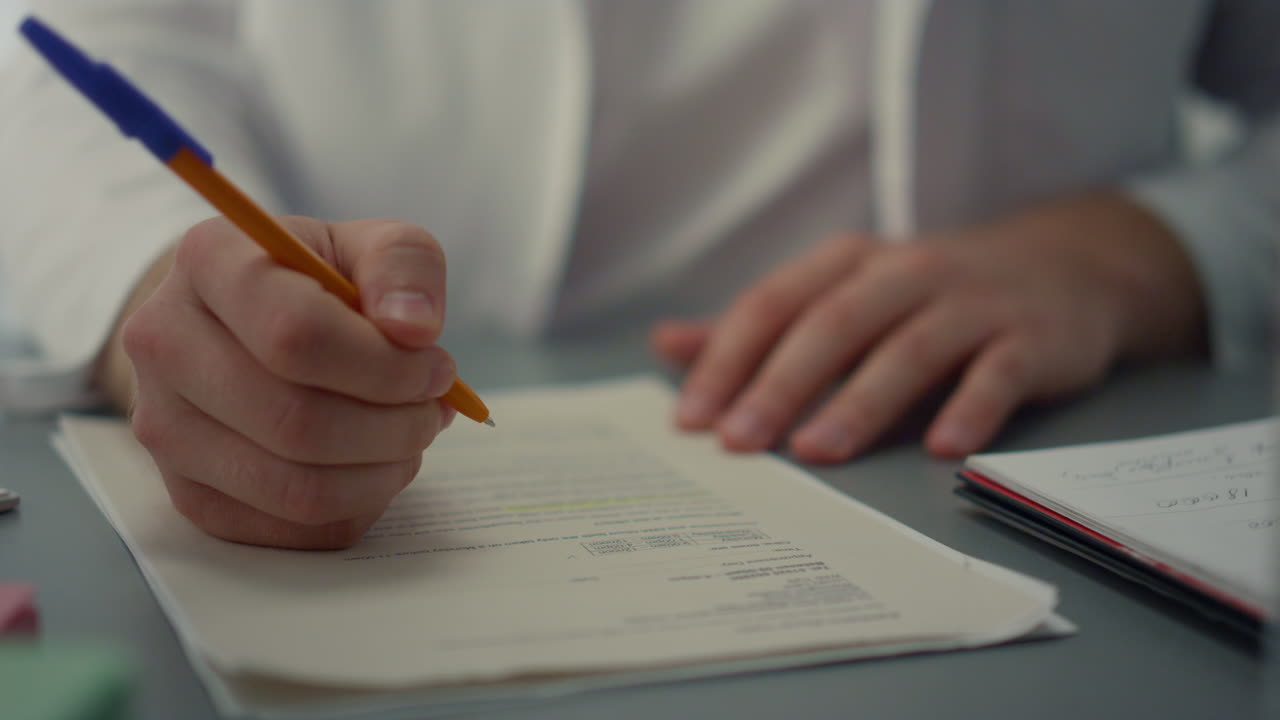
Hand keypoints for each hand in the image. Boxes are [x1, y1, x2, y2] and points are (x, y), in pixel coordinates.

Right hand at [112, 216, 454, 548]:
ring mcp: (164, 426)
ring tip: (409, 436)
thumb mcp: (369, 247)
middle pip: (296, 421)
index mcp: (208, 261)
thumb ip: (403, 266)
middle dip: (393, 426)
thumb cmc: (316, 282)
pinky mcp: (187, 493)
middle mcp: (164, 343)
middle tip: (432, 410)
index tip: (436, 366)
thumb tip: (415, 329)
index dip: (386, 366)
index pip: (296, 334)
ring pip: (294, 487)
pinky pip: (290, 528)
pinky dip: (356, 504)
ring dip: (380, 472)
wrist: (243, 325)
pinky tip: (373, 465)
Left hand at [652, 193, 1206, 462]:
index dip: (728, 358)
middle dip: (779, 384)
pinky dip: (970, 409)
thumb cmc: (928, 293)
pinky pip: (997, 375)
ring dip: (859, 402)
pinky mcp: (1032, 338)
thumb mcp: (841, 293)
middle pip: (833, 324)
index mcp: (848, 263)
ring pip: (908, 350)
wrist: (1065, 267)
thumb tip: (665, 343)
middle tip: (737, 442)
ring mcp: (972, 303)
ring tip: (816, 453)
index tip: (690, 418)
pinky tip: (941, 450)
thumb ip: (758, 325)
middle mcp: (906, 273)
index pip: (774, 304)